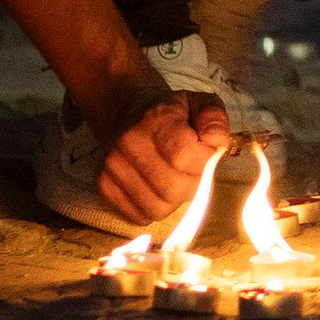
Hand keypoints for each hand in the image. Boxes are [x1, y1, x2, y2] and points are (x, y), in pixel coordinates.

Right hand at [92, 89, 229, 228]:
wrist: (128, 114)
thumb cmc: (172, 115)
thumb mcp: (200, 104)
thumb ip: (214, 118)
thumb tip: (215, 140)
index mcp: (156, 121)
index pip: (184, 157)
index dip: (203, 162)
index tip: (204, 153)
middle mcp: (129, 144)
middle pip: (172, 189)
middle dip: (192, 185)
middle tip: (192, 171)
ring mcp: (112, 167)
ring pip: (156, 208)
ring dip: (174, 200)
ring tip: (176, 180)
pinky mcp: (104, 186)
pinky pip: (139, 216)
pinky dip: (155, 209)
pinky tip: (158, 189)